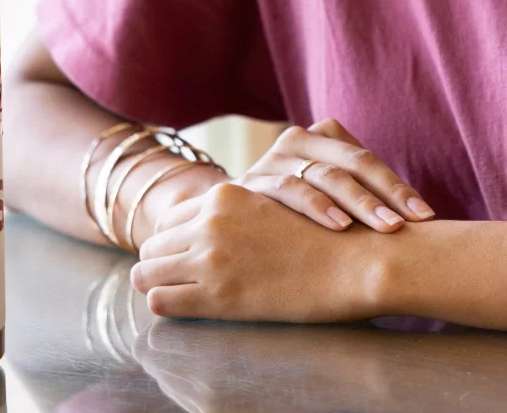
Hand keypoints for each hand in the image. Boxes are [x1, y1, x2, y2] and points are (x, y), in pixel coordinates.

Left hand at [130, 179, 389, 321]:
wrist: (360, 261)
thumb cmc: (335, 236)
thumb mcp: (283, 202)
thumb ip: (250, 207)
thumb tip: (233, 226)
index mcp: (226, 196)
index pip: (171, 217)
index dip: (176, 239)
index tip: (187, 256)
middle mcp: (210, 221)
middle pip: (153, 244)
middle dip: (163, 262)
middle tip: (182, 280)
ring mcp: (210, 257)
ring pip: (146, 273)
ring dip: (160, 285)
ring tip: (183, 297)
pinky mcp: (217, 295)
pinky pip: (160, 302)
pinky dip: (168, 307)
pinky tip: (189, 310)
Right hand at [235, 118, 434, 232]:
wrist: (224, 214)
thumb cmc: (293, 209)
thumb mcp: (325, 193)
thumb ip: (359, 194)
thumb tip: (421, 224)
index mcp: (322, 135)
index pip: (366, 160)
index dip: (398, 187)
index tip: (425, 216)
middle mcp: (298, 140)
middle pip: (352, 163)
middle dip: (385, 195)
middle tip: (409, 223)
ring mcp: (273, 160)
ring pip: (325, 176)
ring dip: (358, 203)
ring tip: (386, 226)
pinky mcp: (251, 184)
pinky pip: (290, 190)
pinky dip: (317, 207)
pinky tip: (339, 226)